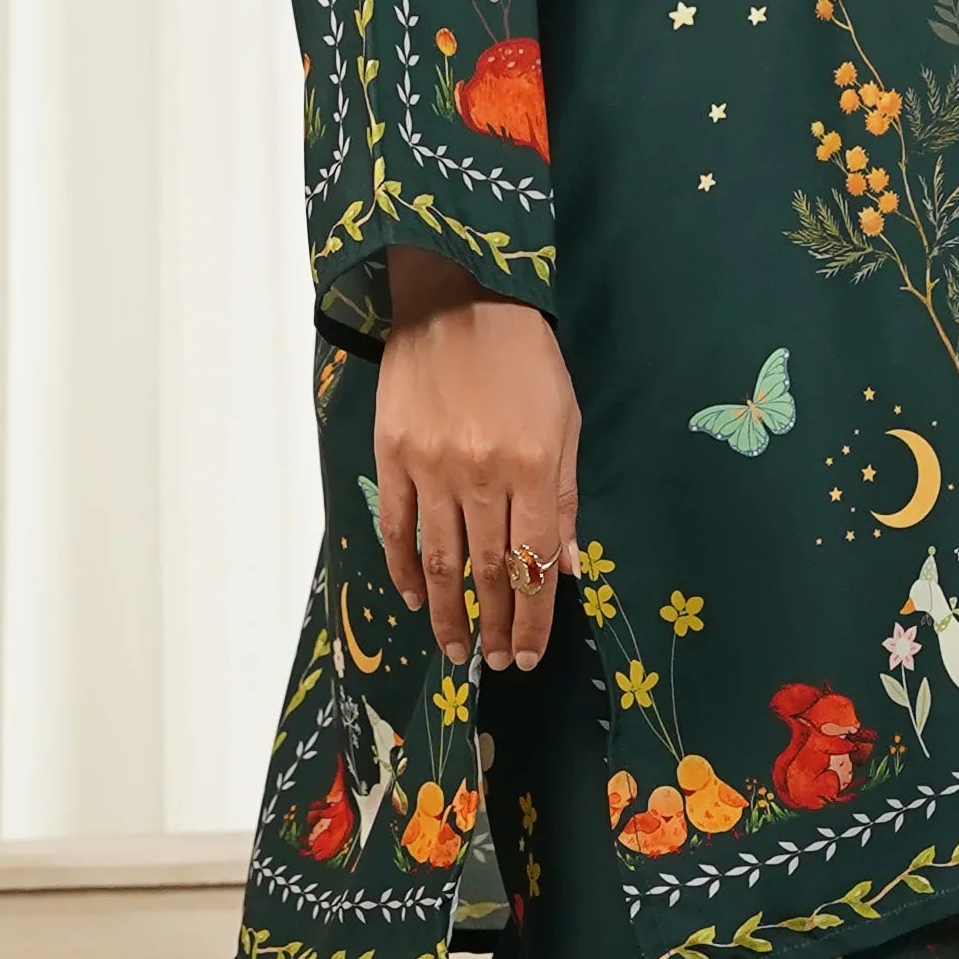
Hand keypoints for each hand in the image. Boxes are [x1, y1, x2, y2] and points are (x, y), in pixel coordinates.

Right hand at [376, 257, 580, 673]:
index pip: (534, 565)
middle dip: (495, 626)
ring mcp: (430, 468)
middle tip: (495, 662)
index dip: (533, 618)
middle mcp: (481, 476)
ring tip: (457, 647)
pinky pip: (396, 527)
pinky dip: (403, 568)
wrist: (458, 296)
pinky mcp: (392, 455)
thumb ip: (564, 499)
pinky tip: (414, 596)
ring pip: (438, 561)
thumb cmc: (526, 357)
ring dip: (448, 612)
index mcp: (533, 467)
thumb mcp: (566, 421)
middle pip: (487, 572)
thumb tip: (564, 570)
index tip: (530, 655)